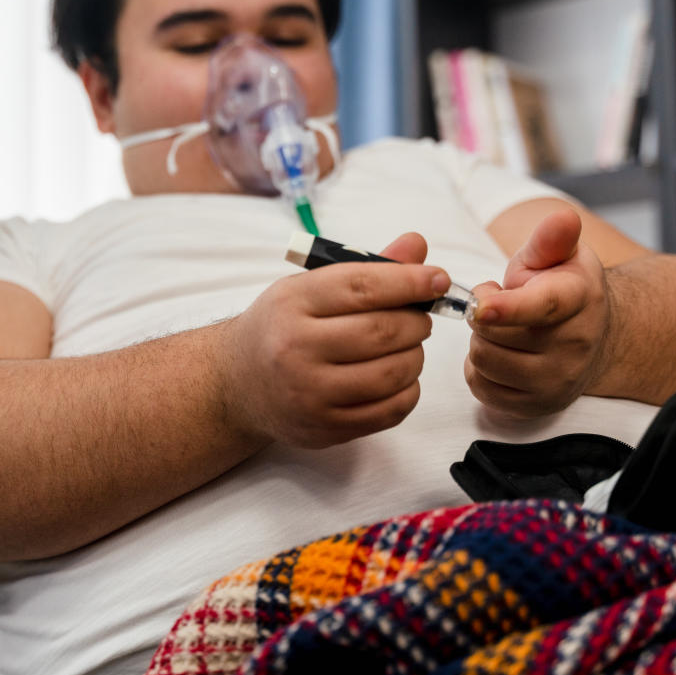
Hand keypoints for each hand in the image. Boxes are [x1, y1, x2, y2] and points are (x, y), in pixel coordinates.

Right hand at [219, 232, 448, 448]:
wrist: (237, 384)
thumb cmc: (281, 327)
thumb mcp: (309, 288)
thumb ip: (366, 270)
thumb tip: (417, 246)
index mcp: (292, 303)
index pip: (363, 287)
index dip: (410, 281)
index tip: (438, 279)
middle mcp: (295, 348)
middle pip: (383, 331)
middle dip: (417, 322)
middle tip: (419, 318)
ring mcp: (309, 393)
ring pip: (393, 372)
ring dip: (415, 356)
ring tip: (405, 347)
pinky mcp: (325, 428)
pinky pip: (391, 410)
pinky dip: (408, 390)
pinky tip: (397, 378)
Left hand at [465, 209, 611, 417]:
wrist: (596, 337)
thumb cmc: (565, 288)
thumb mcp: (560, 256)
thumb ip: (552, 238)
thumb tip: (562, 218)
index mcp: (579, 299)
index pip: (541, 306)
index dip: (507, 307)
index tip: (481, 305)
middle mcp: (574, 345)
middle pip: (494, 335)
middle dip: (483, 316)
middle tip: (497, 305)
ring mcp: (557, 381)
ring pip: (484, 361)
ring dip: (480, 342)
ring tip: (500, 329)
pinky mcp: (538, 406)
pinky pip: (482, 388)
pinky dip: (479, 370)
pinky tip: (499, 354)